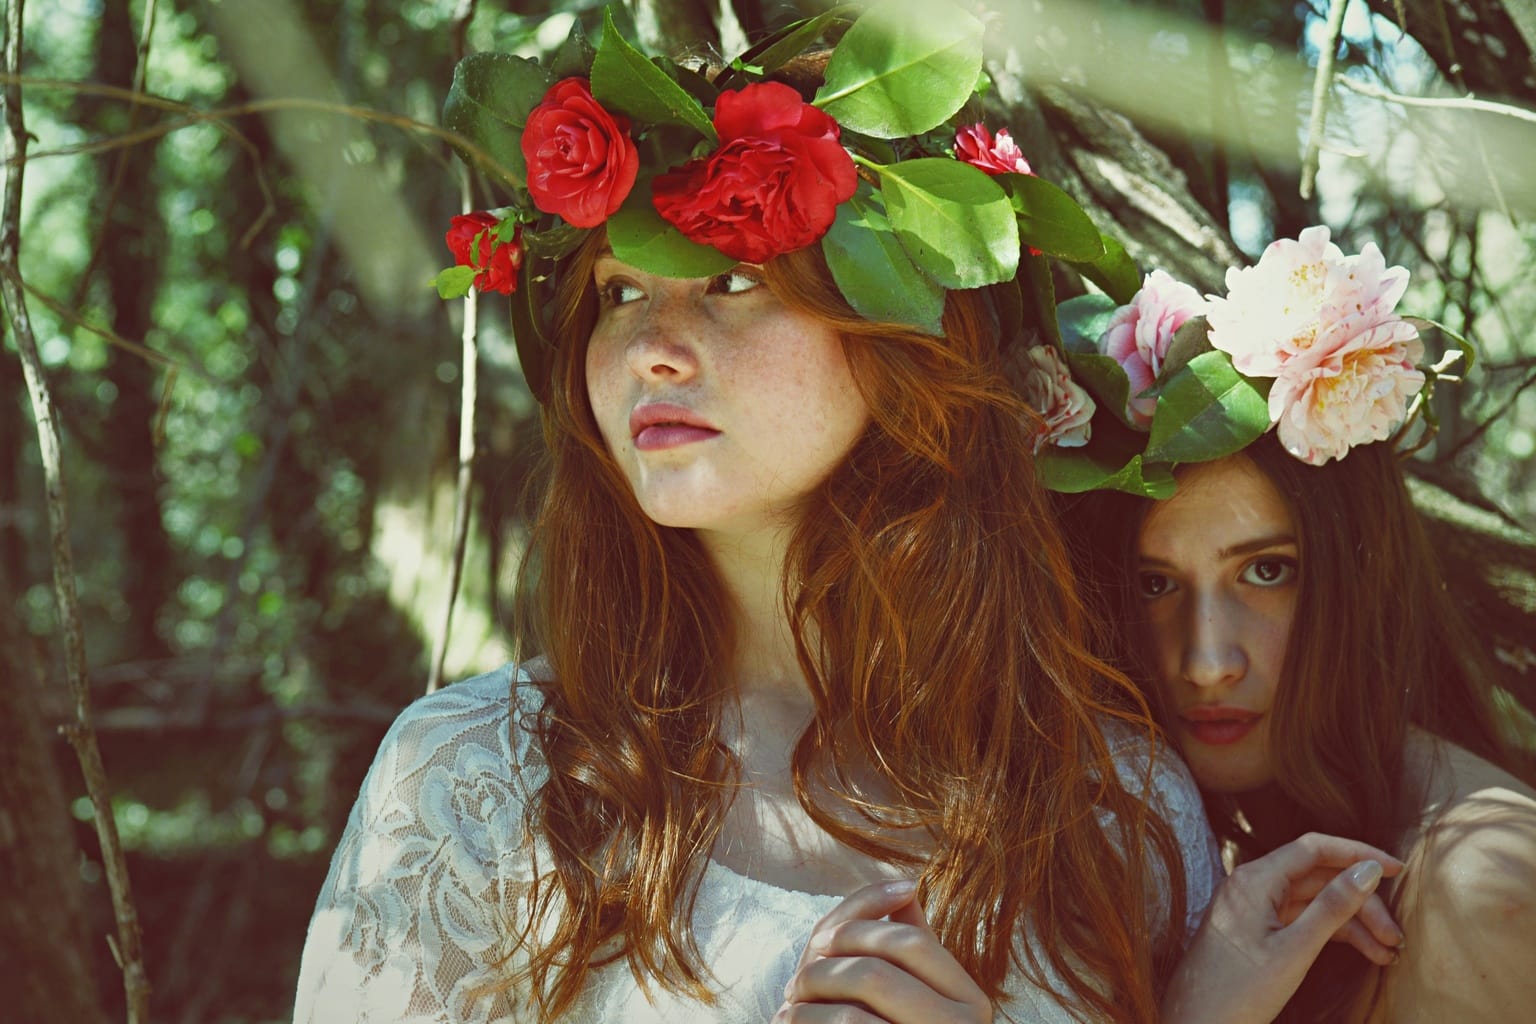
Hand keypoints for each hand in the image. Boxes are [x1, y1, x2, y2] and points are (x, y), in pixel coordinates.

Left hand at [773, 878, 992, 1023]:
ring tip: (788, 1011)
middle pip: (876, 974)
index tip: (822, 941)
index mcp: (972, 1001)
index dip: (857, 927)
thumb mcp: (915, 991)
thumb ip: (912, 944)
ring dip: (806, 1010)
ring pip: (853, 1016)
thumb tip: (903, 886)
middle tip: (796, 981)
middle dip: (823, 970)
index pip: (910, 941)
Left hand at [1161, 832, 1405, 1023]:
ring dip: (1353, 923)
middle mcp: (1253, 885)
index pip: (1315, 848)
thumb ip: (1333, 907)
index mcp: (1255, 879)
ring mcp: (1254, 908)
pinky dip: (1332, 934)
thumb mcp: (1295, 949)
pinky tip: (1365, 953)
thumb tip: (1369, 869)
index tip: (1399, 870)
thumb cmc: (1239, 990)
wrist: (1195, 1023)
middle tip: (1396, 938)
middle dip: (1362, 903)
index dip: (1358, 853)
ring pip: (1314, 901)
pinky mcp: (1258, 931)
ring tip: (1388, 954)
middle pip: (1319, 878)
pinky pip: (1302, 920)